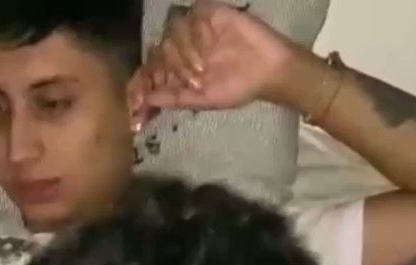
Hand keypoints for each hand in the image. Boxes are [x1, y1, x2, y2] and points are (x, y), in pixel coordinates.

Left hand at [133, 1, 300, 116]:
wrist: (268, 71)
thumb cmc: (239, 87)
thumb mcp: (204, 99)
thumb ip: (176, 98)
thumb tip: (148, 100)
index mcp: (181, 65)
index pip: (153, 64)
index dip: (146, 76)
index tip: (148, 92)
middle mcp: (186, 44)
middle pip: (162, 46)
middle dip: (172, 67)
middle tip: (193, 81)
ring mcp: (198, 28)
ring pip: (174, 29)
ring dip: (184, 51)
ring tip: (202, 69)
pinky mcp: (213, 13)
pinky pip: (194, 13)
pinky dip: (197, 31)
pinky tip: (210, 46)